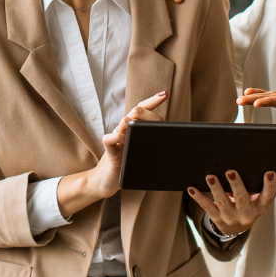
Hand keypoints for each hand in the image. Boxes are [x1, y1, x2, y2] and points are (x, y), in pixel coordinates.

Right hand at [57, 91, 167, 216]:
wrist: (106, 182)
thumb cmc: (126, 166)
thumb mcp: (140, 153)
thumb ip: (149, 144)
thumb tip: (169, 139)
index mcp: (131, 130)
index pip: (141, 110)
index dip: (152, 100)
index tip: (164, 94)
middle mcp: (122, 131)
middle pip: (135, 112)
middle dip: (149, 113)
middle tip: (157, 123)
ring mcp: (115, 140)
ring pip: (123, 121)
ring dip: (134, 123)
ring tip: (141, 128)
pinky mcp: (109, 153)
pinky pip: (110, 139)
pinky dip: (118, 138)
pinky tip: (125, 141)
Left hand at [187, 170, 275, 236]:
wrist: (236, 227)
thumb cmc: (247, 204)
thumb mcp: (255, 199)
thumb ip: (252, 185)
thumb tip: (239, 162)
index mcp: (260, 207)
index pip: (268, 197)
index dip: (270, 185)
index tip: (270, 172)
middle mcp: (246, 214)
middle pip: (242, 199)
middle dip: (236, 184)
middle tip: (230, 171)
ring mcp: (230, 217)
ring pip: (222, 202)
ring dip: (215, 188)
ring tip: (210, 177)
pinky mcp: (217, 218)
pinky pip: (207, 206)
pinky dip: (198, 197)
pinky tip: (192, 189)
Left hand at [237, 67, 275, 131]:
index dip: (272, 102)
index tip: (257, 104)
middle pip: (275, 102)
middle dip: (257, 102)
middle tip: (240, 102)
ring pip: (273, 100)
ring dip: (256, 100)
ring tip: (240, 99)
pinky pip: (275, 96)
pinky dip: (263, 95)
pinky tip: (251, 94)